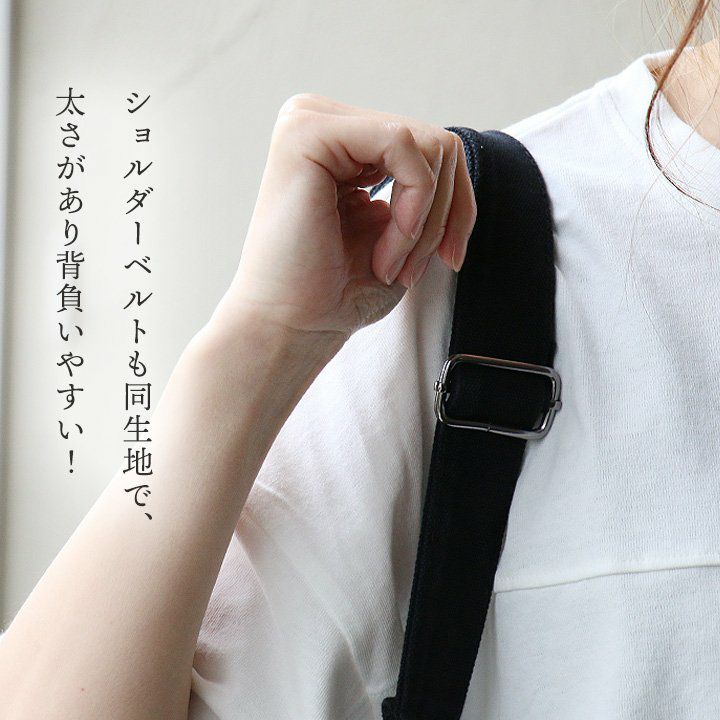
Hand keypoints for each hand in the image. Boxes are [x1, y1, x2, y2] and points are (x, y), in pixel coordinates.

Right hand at [211, 93, 476, 350]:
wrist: (290, 328)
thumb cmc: (338, 292)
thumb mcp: (402, 230)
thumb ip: (424, 186)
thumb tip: (454, 151)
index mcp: (344, 145)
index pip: (434, 149)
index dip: (459, 207)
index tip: (448, 258)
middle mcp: (324, 122)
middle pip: (438, 144)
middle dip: (444, 217)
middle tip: (409, 270)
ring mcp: (311, 120)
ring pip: (429, 145)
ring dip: (424, 222)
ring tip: (389, 265)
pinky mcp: (307, 132)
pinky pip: (403, 145)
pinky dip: (412, 209)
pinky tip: (382, 254)